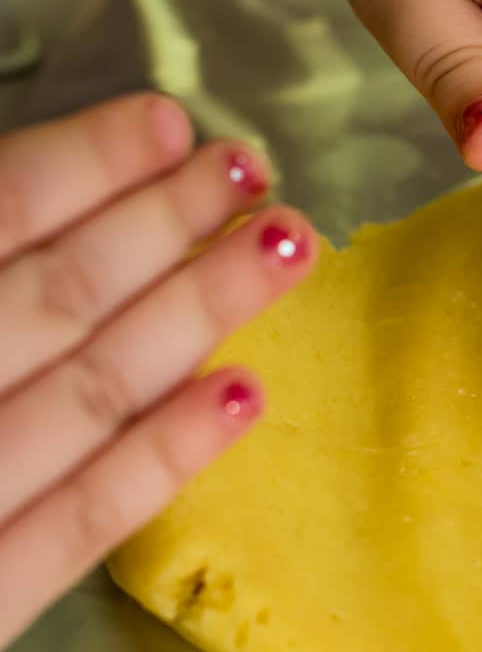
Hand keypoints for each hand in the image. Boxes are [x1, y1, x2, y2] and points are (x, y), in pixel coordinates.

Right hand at [0, 94, 317, 649]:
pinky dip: (160, 458)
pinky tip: (244, 393)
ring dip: (196, 311)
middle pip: (52, 298)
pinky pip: (73, 529)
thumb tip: (11, 194)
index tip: (168, 122)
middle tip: (254, 167)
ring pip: (85, 394)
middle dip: (161, 224)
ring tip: (284, 246)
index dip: (79, 165)